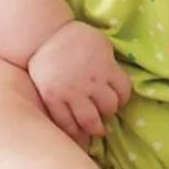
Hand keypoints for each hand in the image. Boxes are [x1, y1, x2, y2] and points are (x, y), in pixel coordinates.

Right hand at [27, 21, 131, 146]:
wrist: (43, 35)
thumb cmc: (75, 37)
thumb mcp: (101, 43)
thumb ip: (110, 63)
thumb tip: (116, 81)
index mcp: (105, 66)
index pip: (124, 91)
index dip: (123, 98)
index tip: (118, 99)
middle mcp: (90, 81)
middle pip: (109, 107)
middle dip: (109, 111)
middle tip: (104, 112)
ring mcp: (70, 92)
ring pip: (90, 120)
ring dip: (95, 126)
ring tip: (94, 127)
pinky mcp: (52, 98)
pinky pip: (65, 123)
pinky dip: (74, 132)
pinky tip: (78, 133)